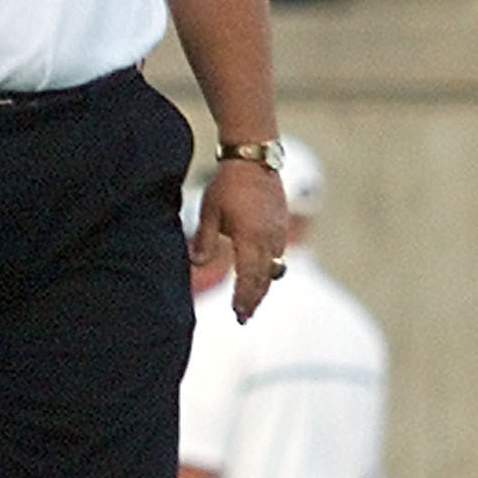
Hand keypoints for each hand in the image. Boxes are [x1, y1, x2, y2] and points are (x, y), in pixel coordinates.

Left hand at [193, 158, 286, 322]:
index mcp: (251, 238)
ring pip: (274, 269)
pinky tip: (258, 275)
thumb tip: (196, 263)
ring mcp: (279, 233)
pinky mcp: (282, 226)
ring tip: (249, 301)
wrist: (254, 159)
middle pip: (264, 279)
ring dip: (262, 286)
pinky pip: (277, 256)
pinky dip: (268, 269)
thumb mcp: (209, 210)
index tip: (238, 315)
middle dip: (254, 299)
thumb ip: (204, 238)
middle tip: (243, 318)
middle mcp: (270, 240)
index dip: (244, 299)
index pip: (249, 278)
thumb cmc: (228, 184)